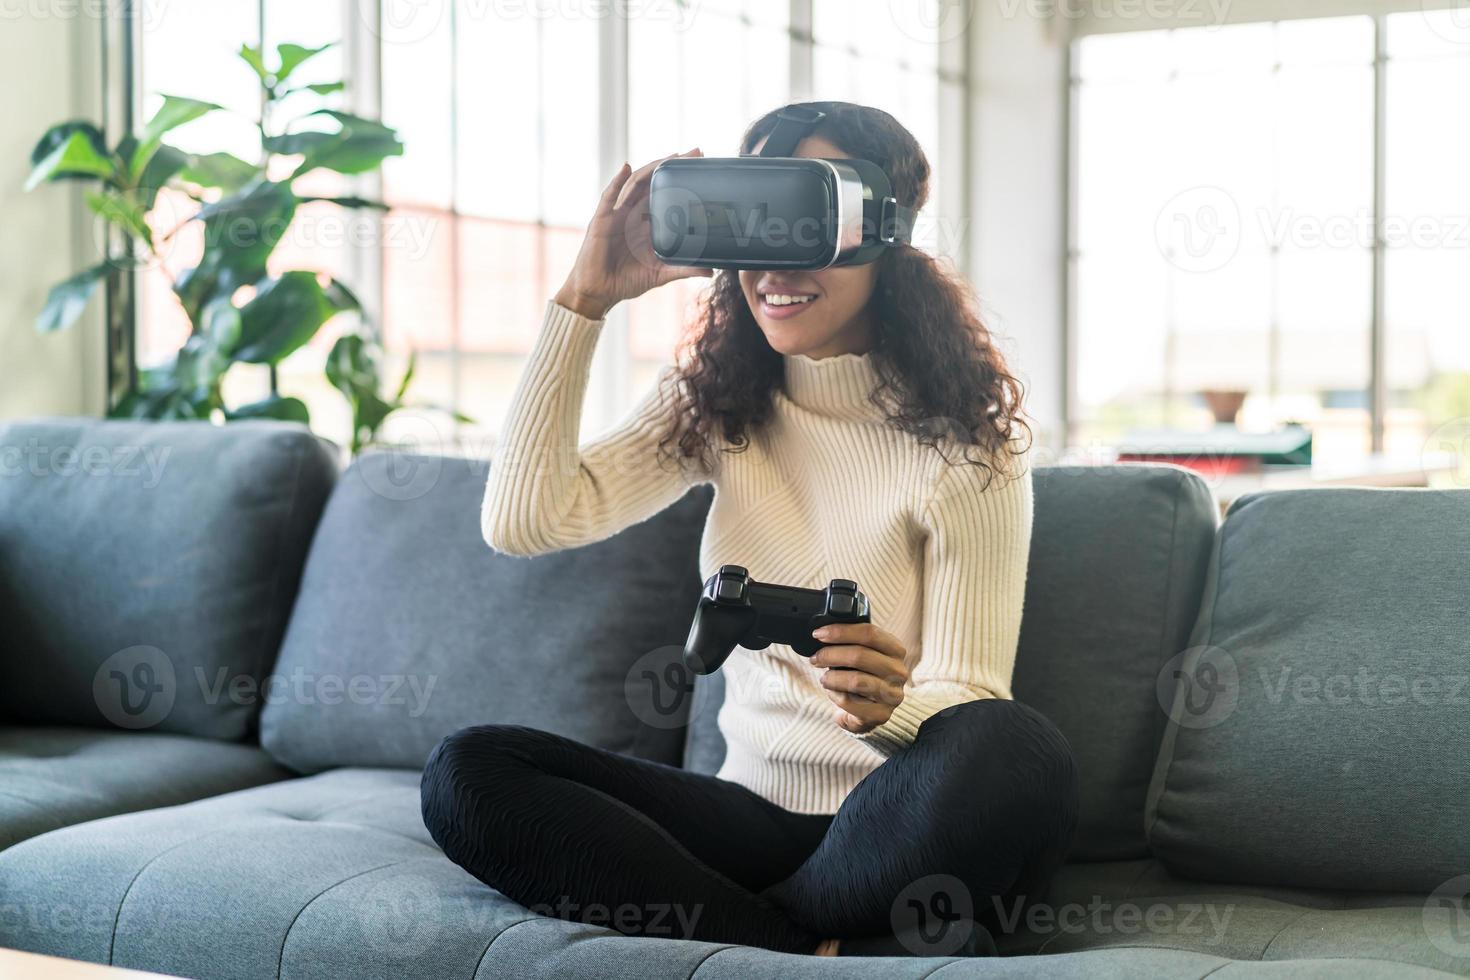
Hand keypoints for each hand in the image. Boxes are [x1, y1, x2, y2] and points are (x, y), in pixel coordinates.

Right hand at [554, 150, 712, 319]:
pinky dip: (617, 181)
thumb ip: (683, 269)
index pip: (667, 194)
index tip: (702, 166)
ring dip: (652, 168)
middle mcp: (633, 214)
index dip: (681, 179)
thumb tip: (710, 271)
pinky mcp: (602, 221)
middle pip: (654, 182)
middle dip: (672, 166)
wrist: (599, 292)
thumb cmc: (626, 280)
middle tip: (696, 152)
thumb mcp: (660, 274)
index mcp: (647, 223)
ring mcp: (617, 214)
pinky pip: (609, 197)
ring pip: (636, 184)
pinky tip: (627, 168)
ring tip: (670, 156)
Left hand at [809, 623, 909, 734]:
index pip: (870, 633)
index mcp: (895, 650)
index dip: (841, 632)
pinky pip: (850, 702)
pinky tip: (833, 693)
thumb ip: (851, 642)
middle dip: (830, 655)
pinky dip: (835, 696)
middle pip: (860, 655)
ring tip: (824, 679)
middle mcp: (898, 671)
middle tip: (815, 659)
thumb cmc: (863, 676)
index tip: (819, 634)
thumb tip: (822, 634)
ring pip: (856, 680)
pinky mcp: (881, 714)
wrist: (869, 711)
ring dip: (832, 678)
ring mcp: (892, 694)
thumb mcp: (862, 655)